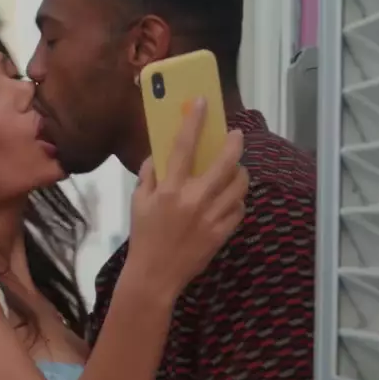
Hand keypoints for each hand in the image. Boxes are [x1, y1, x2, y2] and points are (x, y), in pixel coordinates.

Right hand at [124, 98, 248, 297]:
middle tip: (235, 135)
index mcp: (170, 189)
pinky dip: (237, 200)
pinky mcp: (223, 232)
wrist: (155, 276)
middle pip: (225, 162)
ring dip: (240, 172)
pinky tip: (230, 199)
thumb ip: (148, 176)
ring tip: (235, 170)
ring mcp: (212, 217)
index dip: (194, 121)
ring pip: (239, 184)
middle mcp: (194, 199)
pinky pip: (240, 208)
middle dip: (234, 143)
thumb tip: (159, 155)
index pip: (184, 147)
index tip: (202, 103)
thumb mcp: (138, 203)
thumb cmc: (144, 237)